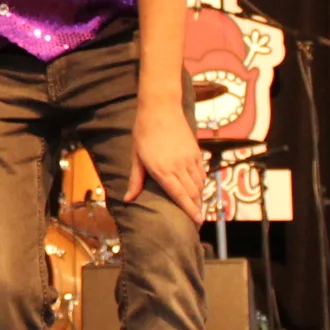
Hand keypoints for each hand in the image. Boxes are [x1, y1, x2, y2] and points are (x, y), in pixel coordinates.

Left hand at [122, 98, 204, 222]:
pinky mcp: (196, 151)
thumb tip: (127, 199)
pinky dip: (201, 182)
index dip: (190, 210)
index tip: (197, 222)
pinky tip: (197, 187)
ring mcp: (189, 158)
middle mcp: (179, 166)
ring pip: (199, 184)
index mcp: (162, 170)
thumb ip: (135, 180)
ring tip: (196, 205)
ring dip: (199, 196)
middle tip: (196, 219)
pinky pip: (201, 172)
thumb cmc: (143, 132)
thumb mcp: (136, 157)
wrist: (161, 108)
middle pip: (193, 193)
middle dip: (196, 207)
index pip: (180, 195)